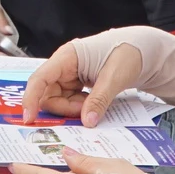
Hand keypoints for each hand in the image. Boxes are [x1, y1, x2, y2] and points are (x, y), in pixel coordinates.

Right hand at [19, 38, 142, 126]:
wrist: (145, 51)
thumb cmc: (130, 52)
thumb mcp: (115, 77)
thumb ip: (99, 99)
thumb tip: (86, 122)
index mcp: (68, 56)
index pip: (40, 78)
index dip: (31, 98)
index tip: (29, 118)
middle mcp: (64, 66)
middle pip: (47, 94)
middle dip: (63, 108)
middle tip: (85, 111)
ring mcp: (70, 75)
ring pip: (58, 100)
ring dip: (72, 110)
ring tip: (93, 107)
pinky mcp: (78, 84)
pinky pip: (70, 101)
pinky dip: (79, 108)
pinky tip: (93, 106)